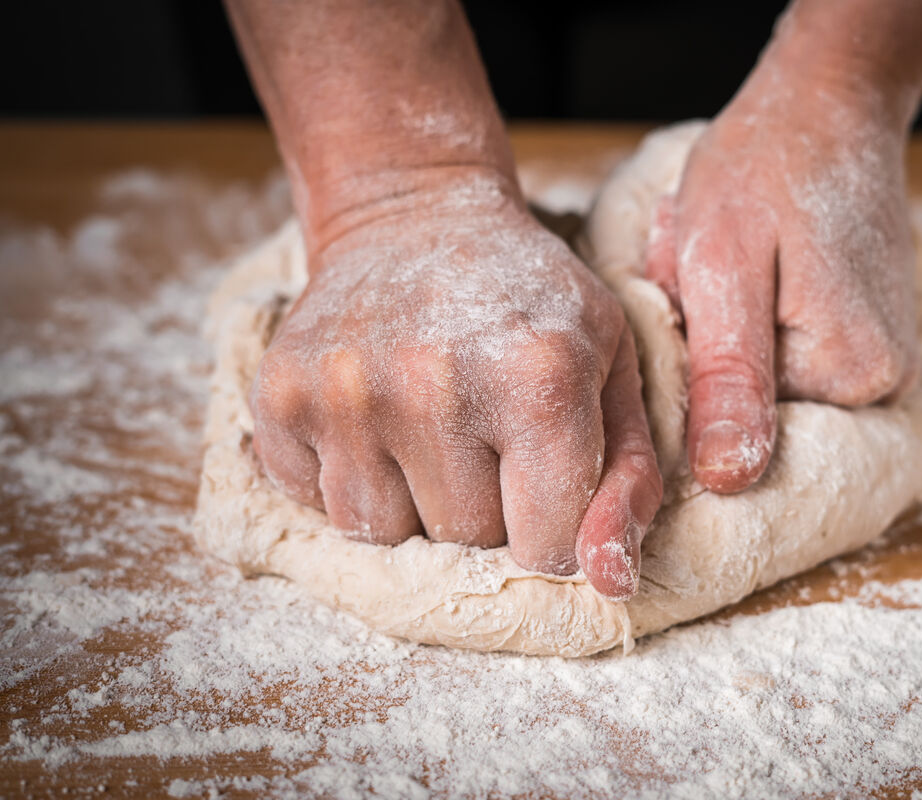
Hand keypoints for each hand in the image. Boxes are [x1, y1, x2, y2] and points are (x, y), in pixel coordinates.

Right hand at [249, 172, 662, 598]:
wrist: (416, 216)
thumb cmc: (532, 304)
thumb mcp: (612, 367)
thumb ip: (628, 479)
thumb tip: (610, 585)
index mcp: (537, 380)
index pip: (546, 549)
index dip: (551, 532)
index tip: (544, 490)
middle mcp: (436, 386)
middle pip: (466, 542)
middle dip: (486, 509)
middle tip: (484, 433)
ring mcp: (347, 393)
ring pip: (384, 536)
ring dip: (412, 503)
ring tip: (428, 428)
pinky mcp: (280, 398)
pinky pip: (318, 505)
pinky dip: (349, 479)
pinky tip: (374, 419)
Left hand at [646, 0, 921, 493]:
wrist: (825, 106)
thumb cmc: (764, 170)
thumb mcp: (722, 266)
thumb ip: (728, 377)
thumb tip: (728, 481)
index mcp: (850, 373)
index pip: (738, 430)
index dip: (692, 379)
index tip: (688, 311)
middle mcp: (883, 384)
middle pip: (762, 413)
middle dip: (714, 358)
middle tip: (707, 280)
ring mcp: (884, 364)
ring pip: (773, 388)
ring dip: (733, 343)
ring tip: (737, 273)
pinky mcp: (871, 343)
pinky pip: (792, 364)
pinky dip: (756, 330)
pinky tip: (758, 279)